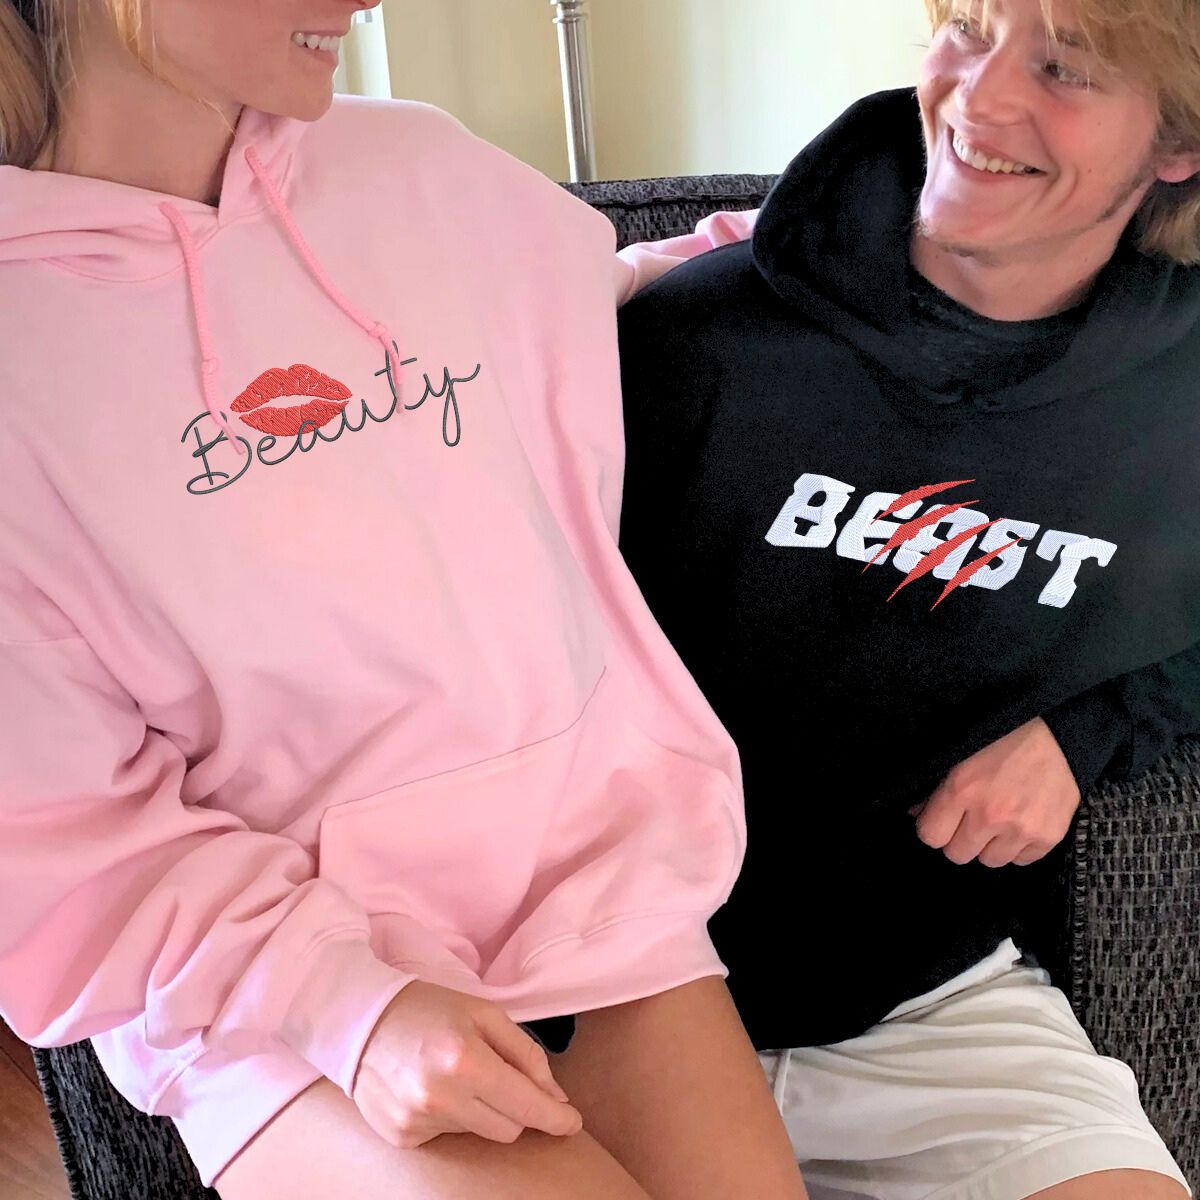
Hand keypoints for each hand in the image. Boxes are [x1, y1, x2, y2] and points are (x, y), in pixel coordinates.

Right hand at [350, 981, 582, 1149]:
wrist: (359, 1019)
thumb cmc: (429, 1008)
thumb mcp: (484, 1014)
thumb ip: (525, 1053)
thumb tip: (554, 1096)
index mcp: (467, 1061)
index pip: (527, 1106)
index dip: (556, 1118)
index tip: (573, 1122)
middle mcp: (441, 1098)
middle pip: (509, 1128)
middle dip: (516, 1107)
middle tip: (500, 1076)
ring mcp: (417, 1121)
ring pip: (479, 1133)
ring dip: (480, 1109)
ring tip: (455, 1074)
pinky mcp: (401, 1136)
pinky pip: (447, 1137)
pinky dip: (450, 1116)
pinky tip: (431, 1087)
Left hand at [911, 717, 1080, 867]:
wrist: (1058, 735)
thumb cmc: (1003, 738)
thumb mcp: (959, 754)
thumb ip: (935, 788)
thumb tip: (916, 813)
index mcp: (962, 790)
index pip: (930, 837)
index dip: (934, 827)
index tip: (942, 819)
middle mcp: (991, 815)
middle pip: (957, 855)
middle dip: (959, 838)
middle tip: (971, 818)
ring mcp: (1021, 830)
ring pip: (989, 861)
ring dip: (989, 845)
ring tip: (998, 820)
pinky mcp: (1048, 837)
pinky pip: (1020, 861)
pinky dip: (1017, 848)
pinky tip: (1020, 824)